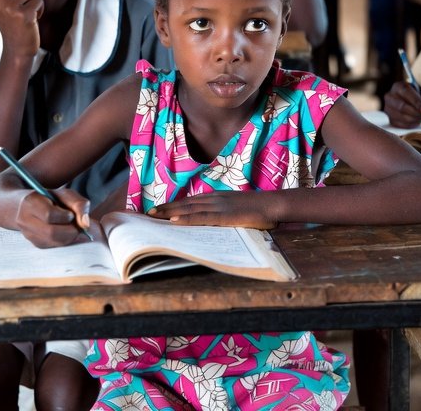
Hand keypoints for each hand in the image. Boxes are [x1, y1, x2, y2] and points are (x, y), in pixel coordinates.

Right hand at [0, 0, 44, 57]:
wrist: (17, 50)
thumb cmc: (14, 26)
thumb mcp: (2, 8)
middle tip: (24, 5)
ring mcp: (10, 8)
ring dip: (34, 0)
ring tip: (28, 12)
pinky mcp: (23, 14)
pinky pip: (39, 0)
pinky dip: (40, 9)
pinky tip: (33, 19)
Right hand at [14, 186, 91, 247]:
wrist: (29, 205)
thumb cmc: (51, 198)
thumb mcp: (65, 194)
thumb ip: (78, 204)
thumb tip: (85, 224)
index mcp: (30, 202)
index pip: (49, 215)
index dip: (65, 216)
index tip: (70, 214)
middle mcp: (24, 219)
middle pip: (51, 232)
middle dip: (70, 230)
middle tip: (76, 225)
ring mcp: (28, 234)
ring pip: (53, 242)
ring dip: (69, 237)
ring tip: (71, 228)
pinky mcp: (35, 243)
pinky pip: (53, 246)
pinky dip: (64, 240)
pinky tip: (64, 232)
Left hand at [148, 192, 277, 228]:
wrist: (273, 205)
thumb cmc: (258, 210)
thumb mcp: (236, 209)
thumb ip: (223, 213)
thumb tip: (214, 222)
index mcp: (216, 198)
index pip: (189, 201)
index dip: (173, 205)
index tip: (158, 209)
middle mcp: (213, 199)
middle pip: (184, 204)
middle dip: (165, 208)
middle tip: (148, 213)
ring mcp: (218, 206)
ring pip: (189, 209)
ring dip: (170, 212)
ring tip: (154, 216)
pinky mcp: (224, 216)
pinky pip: (202, 218)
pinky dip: (186, 219)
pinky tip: (174, 221)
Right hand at [383, 82, 420, 128]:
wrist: (412, 102)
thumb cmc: (420, 96)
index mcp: (398, 86)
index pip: (406, 93)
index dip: (417, 102)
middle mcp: (390, 96)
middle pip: (402, 106)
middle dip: (416, 113)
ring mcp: (388, 109)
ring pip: (401, 117)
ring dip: (415, 120)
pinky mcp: (390, 119)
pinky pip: (400, 125)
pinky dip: (411, 125)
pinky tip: (417, 121)